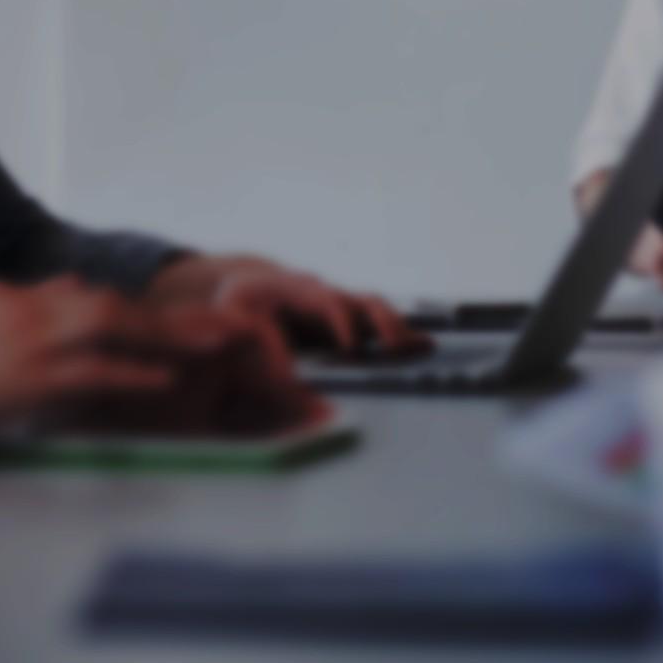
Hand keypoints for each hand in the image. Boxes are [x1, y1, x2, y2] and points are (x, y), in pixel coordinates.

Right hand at [0, 278, 317, 437]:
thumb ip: (32, 299)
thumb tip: (71, 287)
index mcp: (31, 297)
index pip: (103, 297)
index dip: (154, 312)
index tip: (196, 319)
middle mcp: (39, 310)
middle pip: (122, 305)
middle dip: (177, 316)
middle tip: (230, 325)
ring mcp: (37, 342)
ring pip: (116, 328)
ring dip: (170, 335)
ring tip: (217, 344)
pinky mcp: (31, 378)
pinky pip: (93, 373)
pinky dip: (130, 374)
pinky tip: (166, 379)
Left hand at [147, 255, 424, 355]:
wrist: (254, 284)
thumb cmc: (242, 302)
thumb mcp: (237, 317)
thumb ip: (259, 342)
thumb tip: (286, 378)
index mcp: (299, 290)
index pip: (327, 301)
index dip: (341, 322)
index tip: (351, 347)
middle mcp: (328, 293)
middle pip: (363, 300)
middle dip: (382, 324)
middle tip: (393, 350)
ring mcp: (342, 303)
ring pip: (377, 308)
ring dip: (397, 329)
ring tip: (420, 350)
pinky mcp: (350, 318)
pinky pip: (381, 322)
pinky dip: (402, 333)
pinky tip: (424, 347)